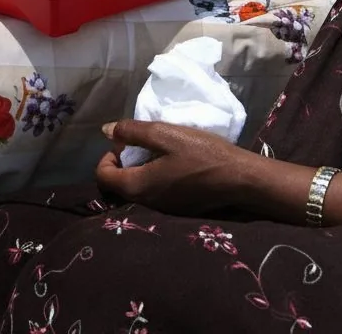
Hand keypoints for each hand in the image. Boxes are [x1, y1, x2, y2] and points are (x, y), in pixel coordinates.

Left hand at [95, 119, 259, 215]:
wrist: (239, 178)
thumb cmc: (201, 153)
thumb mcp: (166, 134)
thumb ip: (133, 132)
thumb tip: (107, 131)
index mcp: (138, 186)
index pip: (102, 177)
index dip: (107, 156)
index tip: (125, 141)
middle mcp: (146, 204)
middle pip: (118, 185)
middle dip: (122, 162)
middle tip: (141, 143)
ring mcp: (162, 209)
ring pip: (137, 189)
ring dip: (139, 169)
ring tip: (158, 150)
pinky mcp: (177, 209)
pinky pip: (154, 193)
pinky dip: (154, 177)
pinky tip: (173, 163)